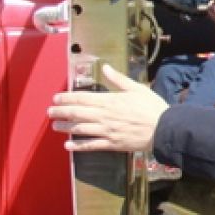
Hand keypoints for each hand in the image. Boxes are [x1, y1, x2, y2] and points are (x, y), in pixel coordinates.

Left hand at [48, 64, 167, 152]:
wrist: (164, 129)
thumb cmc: (152, 107)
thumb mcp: (137, 88)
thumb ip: (118, 79)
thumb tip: (105, 68)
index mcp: (110, 101)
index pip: (83, 99)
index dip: (67, 98)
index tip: (56, 98)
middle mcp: (105, 116)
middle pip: (77, 114)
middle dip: (61, 112)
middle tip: (50, 112)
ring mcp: (107, 131)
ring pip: (80, 129)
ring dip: (65, 128)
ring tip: (55, 126)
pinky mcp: (112, 144)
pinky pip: (91, 145)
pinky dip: (78, 146)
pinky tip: (68, 146)